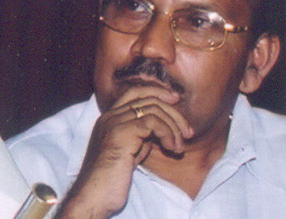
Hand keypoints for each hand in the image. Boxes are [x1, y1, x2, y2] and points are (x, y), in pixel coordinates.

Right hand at [60, 86, 190, 218]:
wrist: (97, 193)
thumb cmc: (113, 177)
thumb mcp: (130, 151)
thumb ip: (141, 137)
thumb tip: (160, 129)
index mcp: (110, 118)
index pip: (135, 92)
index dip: (157, 92)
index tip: (176, 102)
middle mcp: (110, 115)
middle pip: (147, 97)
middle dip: (174, 113)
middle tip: (188, 132)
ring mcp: (115, 122)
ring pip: (153, 108)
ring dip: (174, 127)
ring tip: (179, 147)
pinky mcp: (122, 133)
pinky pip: (153, 122)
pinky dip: (168, 134)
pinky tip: (171, 149)